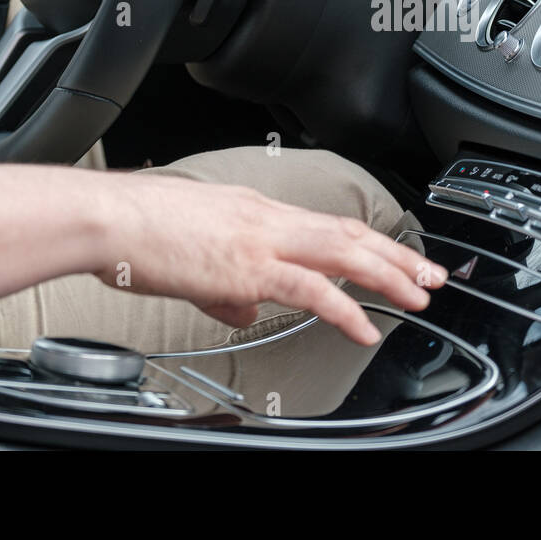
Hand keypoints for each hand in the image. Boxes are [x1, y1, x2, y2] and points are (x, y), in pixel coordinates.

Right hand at [96, 175, 448, 345]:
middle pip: (350, 233)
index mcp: (258, 211)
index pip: (328, 224)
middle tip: (431, 275)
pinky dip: (345, 309)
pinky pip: (310, 288)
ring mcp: (261, 238)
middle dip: (397, 255)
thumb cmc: (138, 232)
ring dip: (388, 275)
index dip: (369, 241)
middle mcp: (268, 218)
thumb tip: (247, 309)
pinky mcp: (247, 265)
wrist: (108, 217)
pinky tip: (365, 328)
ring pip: (344, 252)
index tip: (397, 256)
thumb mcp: (193, 258)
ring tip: (417, 297)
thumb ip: (228, 286)